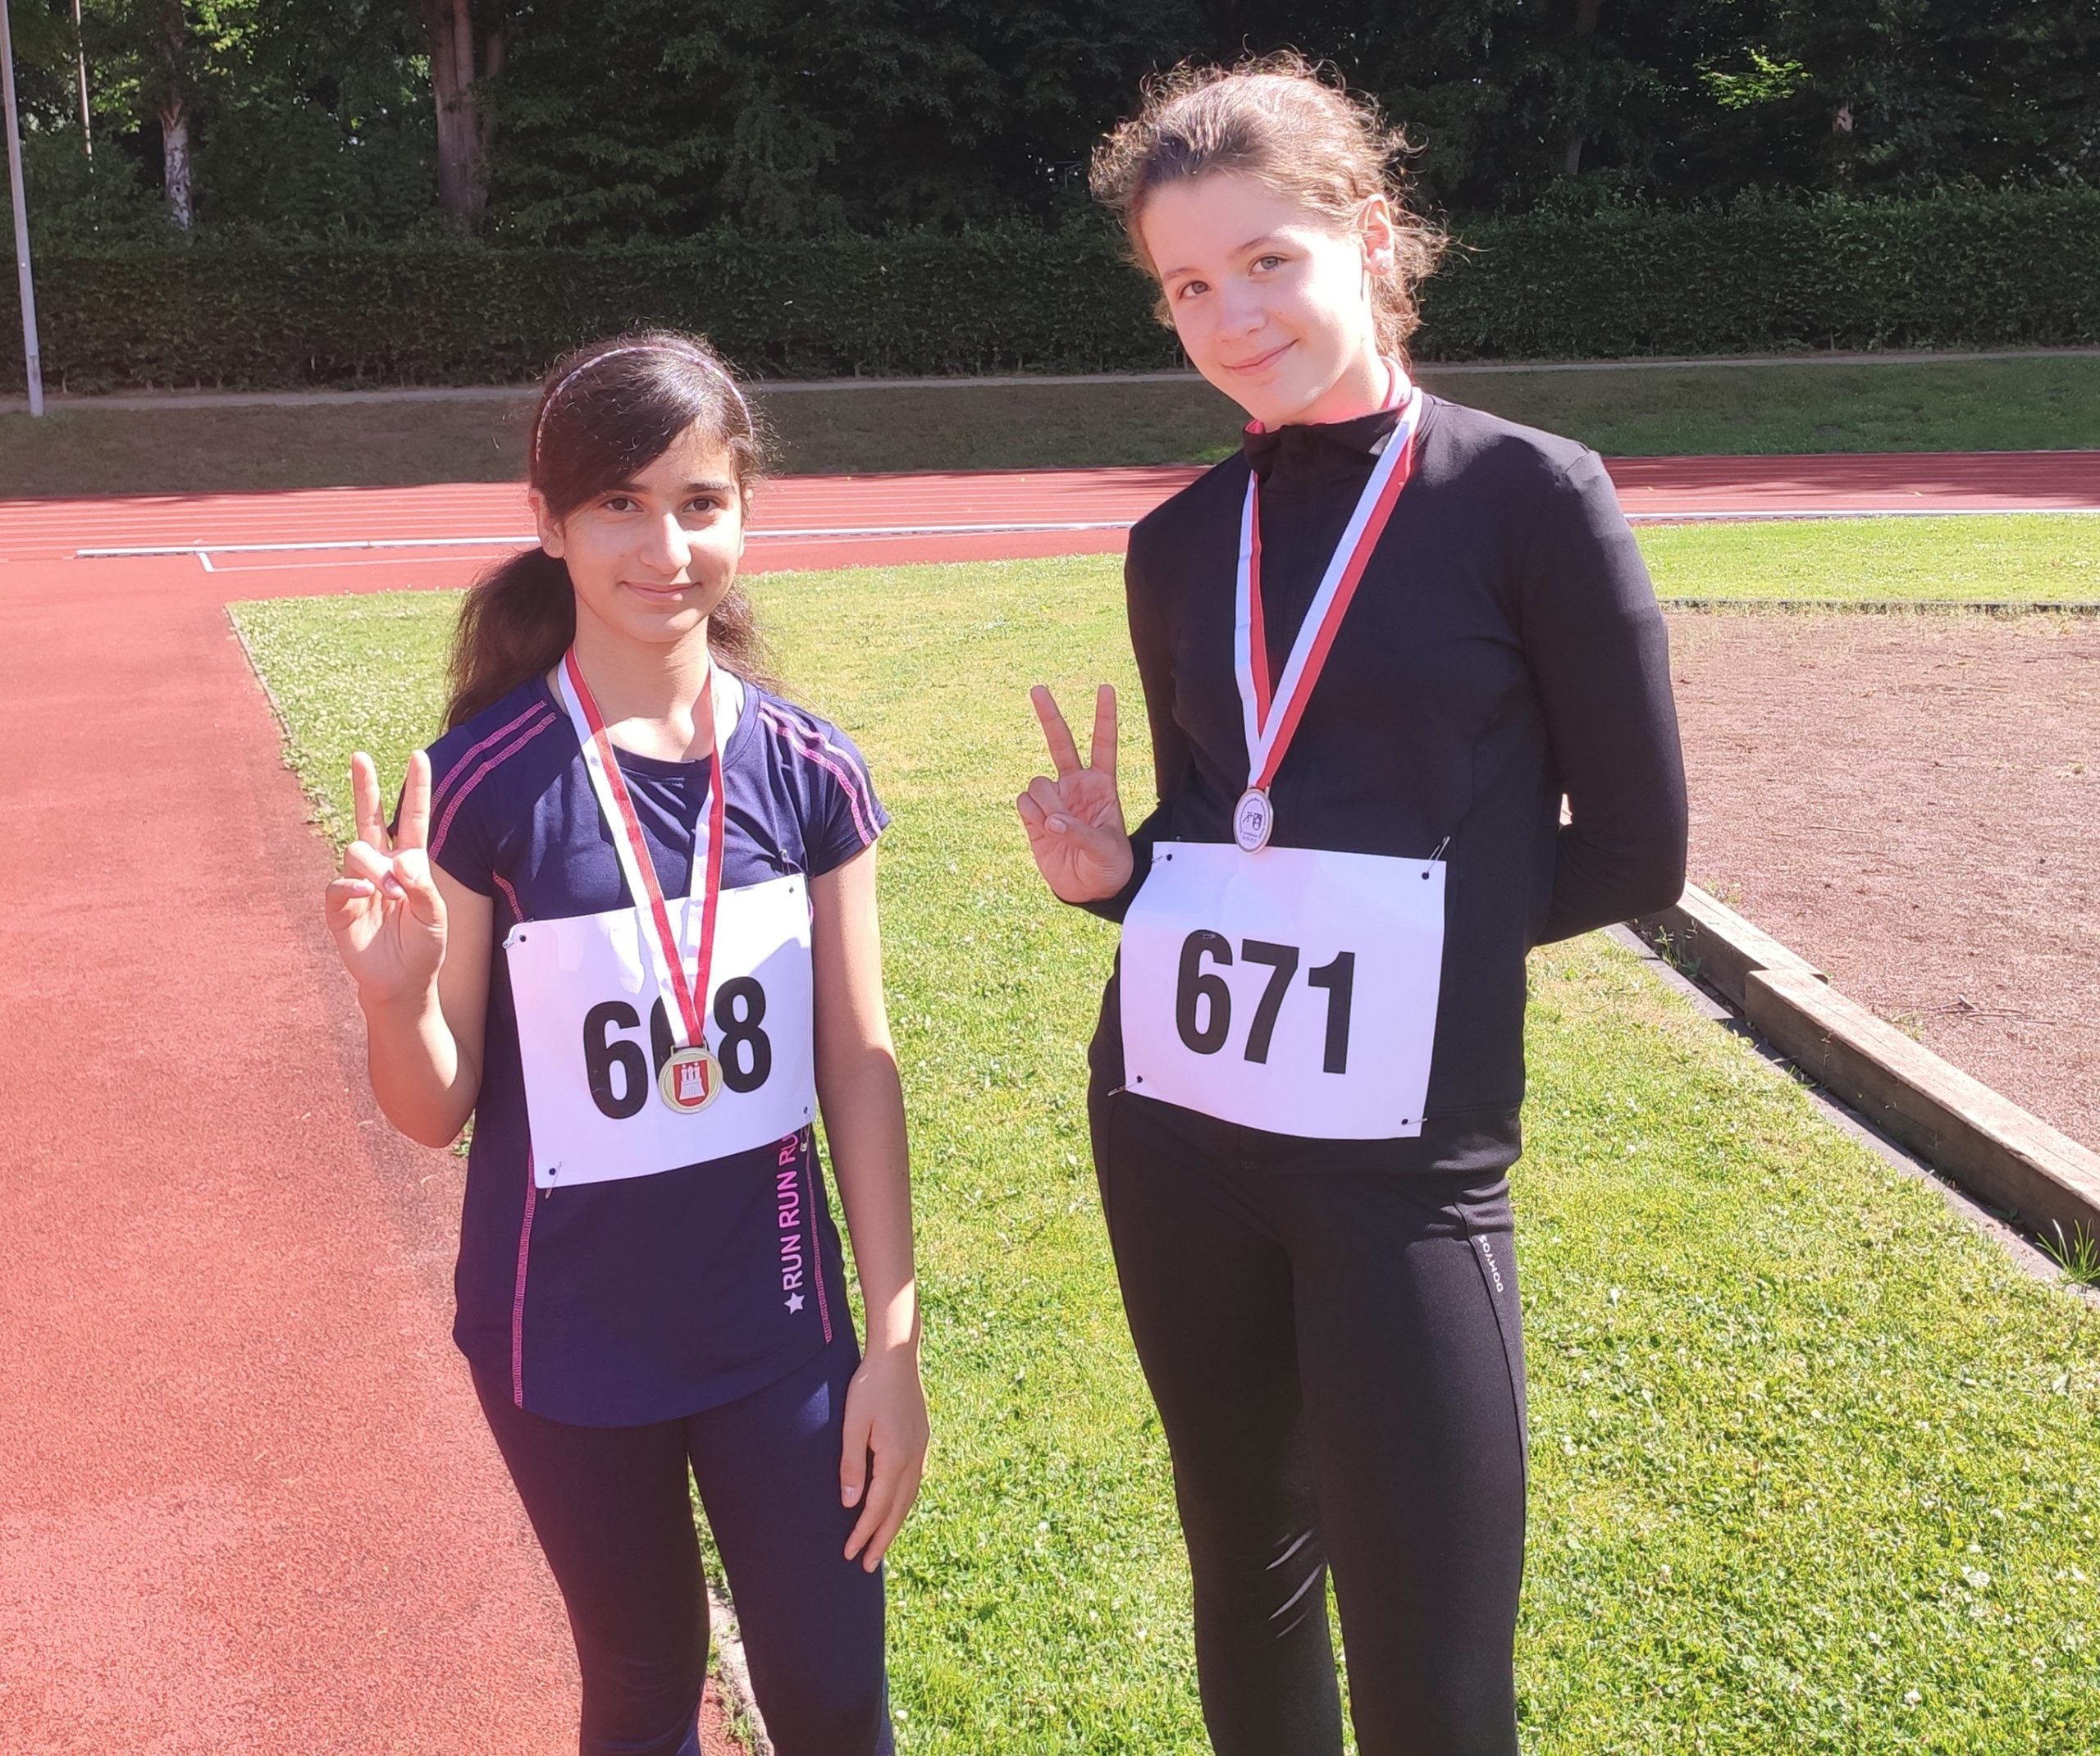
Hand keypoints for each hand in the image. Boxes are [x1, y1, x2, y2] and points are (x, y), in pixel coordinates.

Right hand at [324, 750, 447, 1008]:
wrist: (401, 983)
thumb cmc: (423, 949)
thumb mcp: (435, 918)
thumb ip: (423, 887)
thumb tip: (403, 860)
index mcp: (412, 864)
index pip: (414, 819)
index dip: (416, 788)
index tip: (419, 756)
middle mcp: (383, 866)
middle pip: (371, 818)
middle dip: (365, 786)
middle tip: (360, 756)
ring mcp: (358, 883)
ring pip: (358, 851)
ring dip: (376, 869)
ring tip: (391, 894)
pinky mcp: (339, 905)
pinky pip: (337, 882)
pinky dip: (350, 885)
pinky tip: (364, 893)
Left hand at [839, 1345, 928, 1572]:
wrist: (897, 1355)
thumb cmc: (869, 1386)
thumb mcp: (853, 1424)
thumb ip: (851, 1464)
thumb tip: (851, 1504)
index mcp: (895, 1458)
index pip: (877, 1507)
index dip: (863, 1534)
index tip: (849, 1555)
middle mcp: (913, 1459)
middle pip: (898, 1510)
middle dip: (882, 1540)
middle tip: (868, 1565)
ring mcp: (920, 1449)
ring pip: (909, 1498)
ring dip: (894, 1523)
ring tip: (882, 1544)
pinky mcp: (921, 1440)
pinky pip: (914, 1482)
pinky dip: (904, 1502)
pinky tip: (897, 1505)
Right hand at [1016, 684, 1132, 902]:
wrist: (1088, 889)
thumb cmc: (1109, 866)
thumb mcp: (1105, 850)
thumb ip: (1080, 833)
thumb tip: (1052, 821)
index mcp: (1102, 785)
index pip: (1103, 744)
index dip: (1104, 716)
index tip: (1105, 688)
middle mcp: (1075, 785)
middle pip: (1060, 743)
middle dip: (1049, 715)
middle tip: (1038, 688)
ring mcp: (1053, 799)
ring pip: (1038, 783)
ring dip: (1045, 805)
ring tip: (1057, 829)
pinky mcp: (1033, 816)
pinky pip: (1024, 802)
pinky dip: (1032, 816)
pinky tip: (1043, 830)